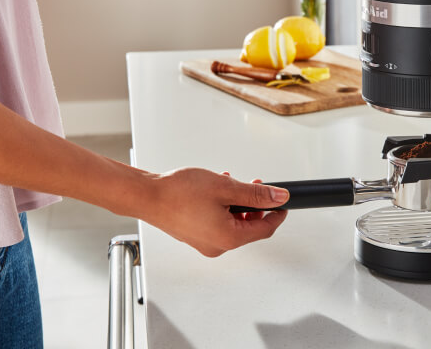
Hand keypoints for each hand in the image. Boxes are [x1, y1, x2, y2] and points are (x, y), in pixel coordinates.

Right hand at [140, 168, 288, 256]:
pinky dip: (223, 208)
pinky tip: (217, 191)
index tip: (283, 202)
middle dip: (255, 205)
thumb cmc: (179, 193)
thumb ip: (255, 194)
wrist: (147, 195)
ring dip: (238, 204)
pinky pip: (218, 223)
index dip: (277, 214)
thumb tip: (278, 197)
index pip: (264, 230)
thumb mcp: (226, 187)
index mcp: (228, 238)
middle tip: (255, 185)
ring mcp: (204, 243)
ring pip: (233, 223)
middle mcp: (217, 246)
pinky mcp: (195, 236)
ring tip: (231, 184)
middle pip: (249, 228)